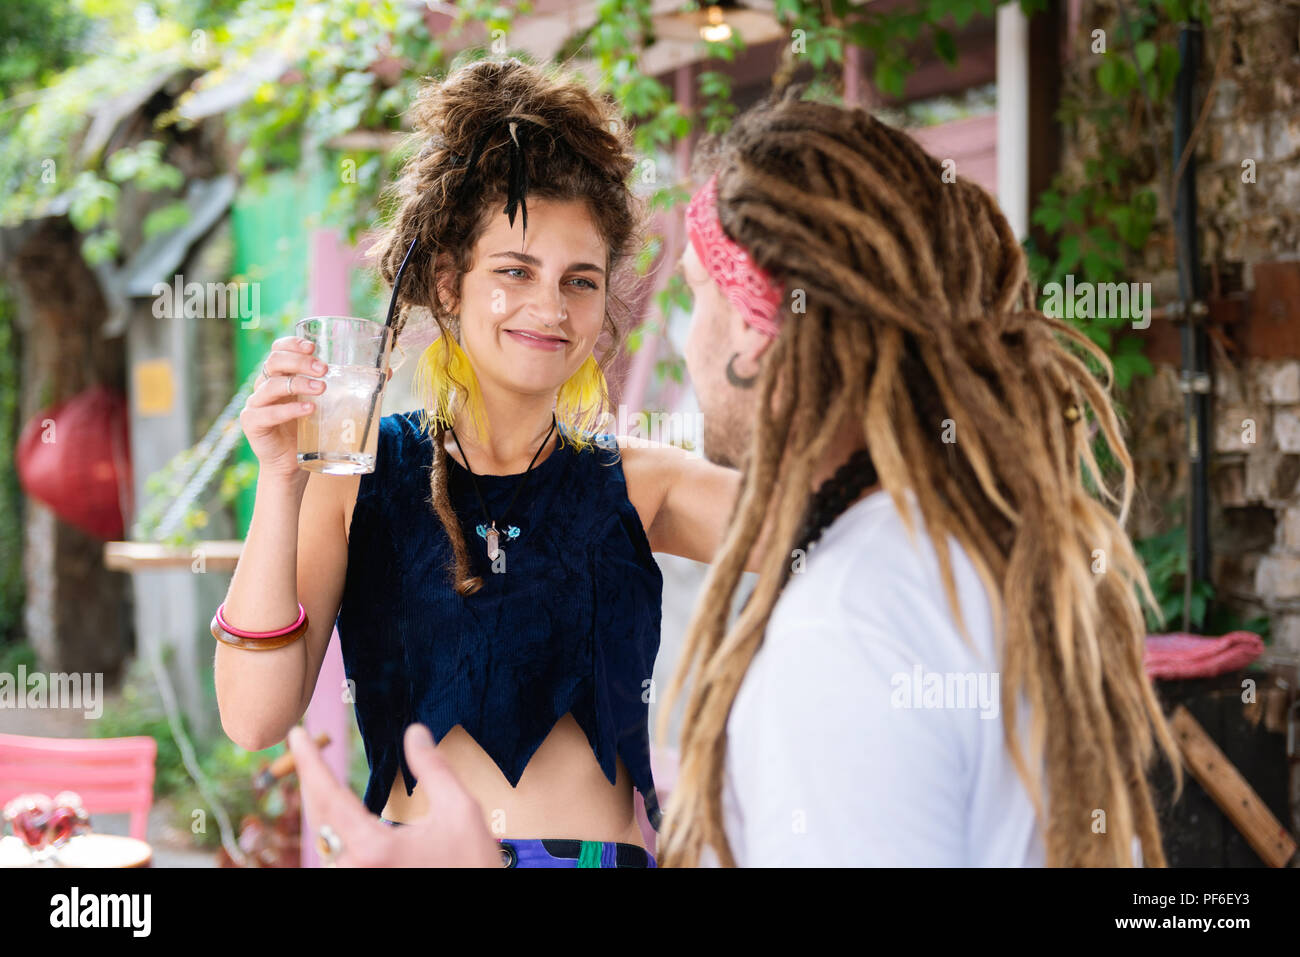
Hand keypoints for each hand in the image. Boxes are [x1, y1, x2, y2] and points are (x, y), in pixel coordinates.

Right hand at [240, 337, 393, 481]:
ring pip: (271, 385)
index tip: (313, 345)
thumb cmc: (312, 432)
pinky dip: (288, 410)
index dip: (292, 343)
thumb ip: (351, 387)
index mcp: (281, 376)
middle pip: (275, 361)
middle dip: (300, 361)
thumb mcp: (331, 406)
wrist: (293, 466)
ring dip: (298, 383)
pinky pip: (267, 413)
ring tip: (322, 389)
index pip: (279, 350)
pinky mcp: (253, 423)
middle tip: (325, 369)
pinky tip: (308, 410)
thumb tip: (388, 372)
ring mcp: (256, 404)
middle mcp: (265, 385)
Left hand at [288, 723, 499, 867]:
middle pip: (317, 815)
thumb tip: (415, 733)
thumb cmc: (472, 866)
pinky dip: (330, 827)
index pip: (328, 794)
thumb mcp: (461, 812)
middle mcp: (354, 869)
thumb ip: (433, 770)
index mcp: (373, 848)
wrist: (478, 916)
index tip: (297, 734)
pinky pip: (335, 855)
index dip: (309, 760)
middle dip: (309, 777)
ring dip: (318, 803)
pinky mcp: (363, 882)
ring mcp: (355, 880)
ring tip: (316, 774)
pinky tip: (334, 812)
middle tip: (304, 745)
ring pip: (322, 837)